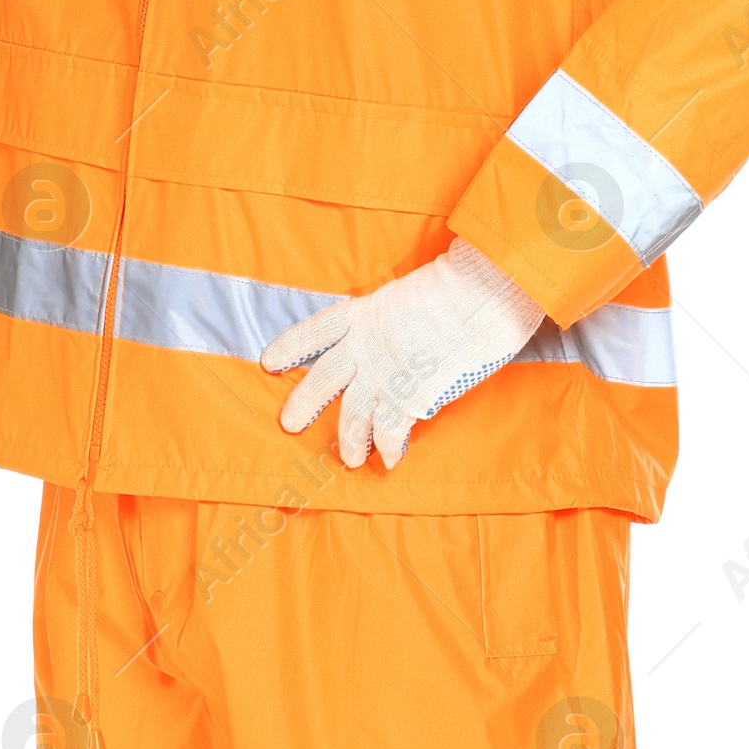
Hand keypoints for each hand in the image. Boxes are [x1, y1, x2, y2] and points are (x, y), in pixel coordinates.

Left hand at [260, 238, 545, 470]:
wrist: (480, 295)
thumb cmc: (463, 287)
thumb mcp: (414, 296)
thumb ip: (400, 322)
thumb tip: (407, 343)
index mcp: (366, 313)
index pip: (317, 330)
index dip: (291, 346)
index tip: (268, 360)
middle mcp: (366, 345)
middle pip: (323, 378)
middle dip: (304, 403)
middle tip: (288, 425)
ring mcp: (384, 372)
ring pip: (352, 415)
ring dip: (350, 441)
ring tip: (349, 460)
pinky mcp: (407, 396)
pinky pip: (389, 431)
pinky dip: (389, 448)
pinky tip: (389, 461)